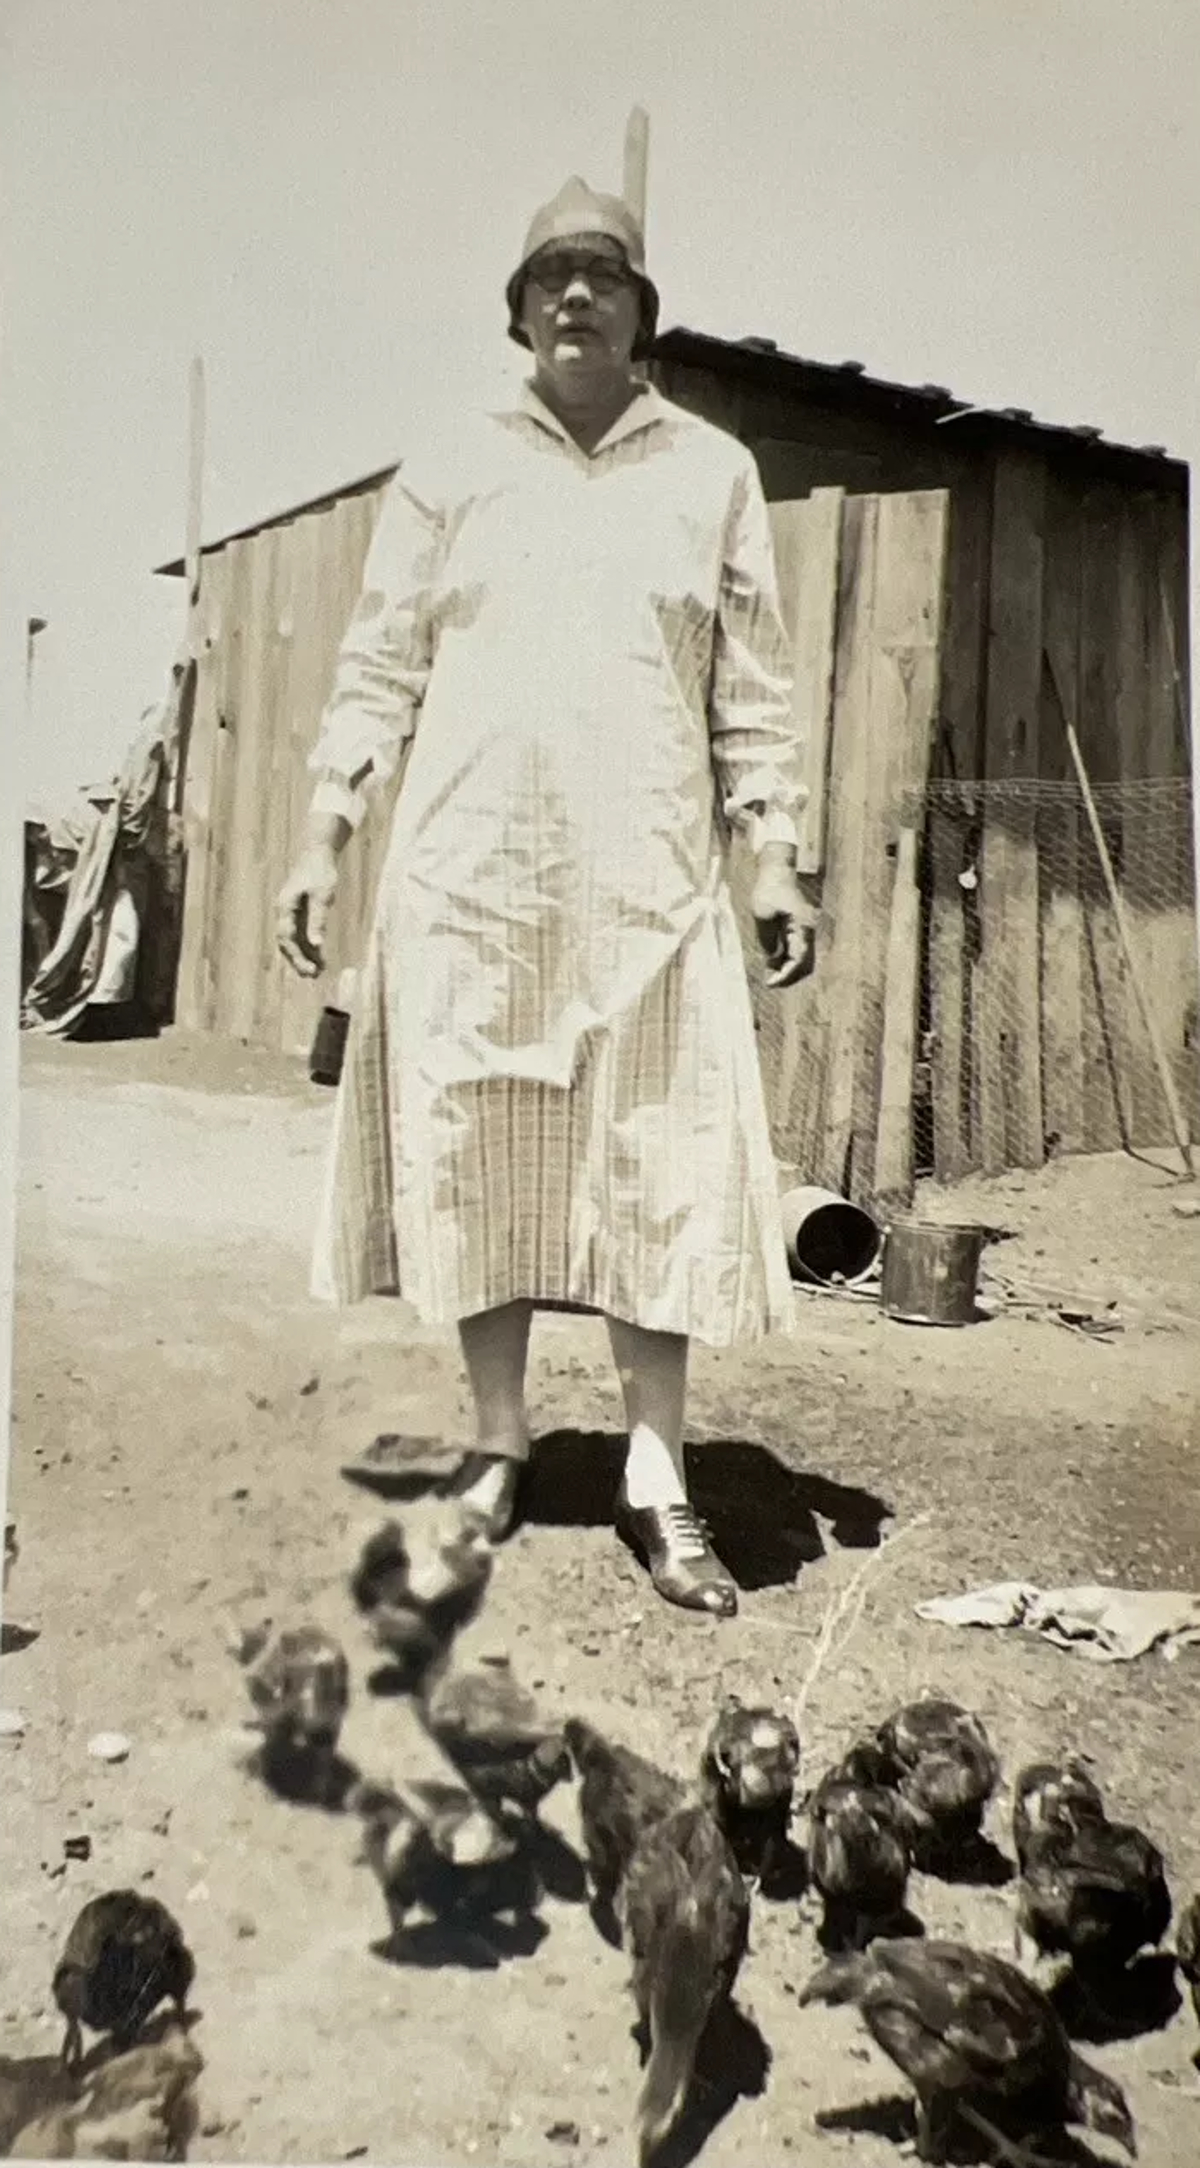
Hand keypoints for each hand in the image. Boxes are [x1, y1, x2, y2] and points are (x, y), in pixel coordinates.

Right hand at [276, 846, 338, 977]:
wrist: (318, 853)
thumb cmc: (321, 871)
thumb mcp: (323, 896)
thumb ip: (318, 919)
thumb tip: (316, 944)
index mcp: (285, 907)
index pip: (286, 938)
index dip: (297, 956)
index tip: (310, 969)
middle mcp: (284, 912)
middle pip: (286, 942)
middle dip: (298, 961)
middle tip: (313, 976)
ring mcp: (290, 913)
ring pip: (293, 941)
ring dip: (304, 956)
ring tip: (318, 972)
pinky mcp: (299, 913)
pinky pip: (301, 935)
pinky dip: (309, 947)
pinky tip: (321, 959)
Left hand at [750, 858, 817, 988]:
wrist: (778, 871)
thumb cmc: (769, 890)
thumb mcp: (763, 915)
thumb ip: (768, 940)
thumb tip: (773, 960)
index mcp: (802, 927)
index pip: (799, 959)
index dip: (786, 975)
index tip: (771, 982)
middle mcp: (809, 930)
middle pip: (806, 964)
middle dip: (789, 976)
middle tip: (770, 982)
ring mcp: (807, 930)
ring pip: (804, 959)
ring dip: (789, 969)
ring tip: (770, 973)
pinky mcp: (802, 928)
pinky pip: (800, 950)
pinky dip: (789, 960)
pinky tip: (774, 962)